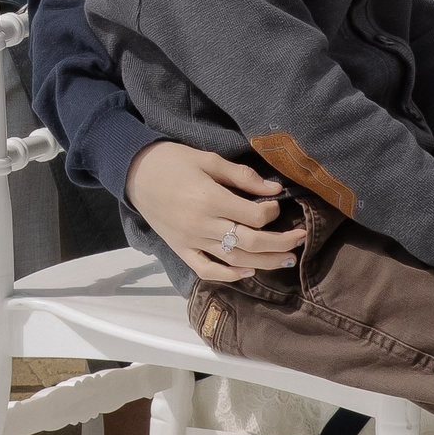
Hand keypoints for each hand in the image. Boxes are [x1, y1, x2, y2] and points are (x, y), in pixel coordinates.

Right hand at [123, 140, 303, 281]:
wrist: (133, 171)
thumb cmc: (171, 160)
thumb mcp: (207, 158)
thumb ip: (241, 176)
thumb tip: (275, 189)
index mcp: (209, 198)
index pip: (255, 216)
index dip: (273, 212)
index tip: (277, 204)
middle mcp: (201, 224)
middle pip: (251, 243)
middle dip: (281, 242)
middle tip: (301, 238)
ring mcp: (190, 240)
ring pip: (236, 260)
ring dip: (266, 262)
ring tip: (286, 259)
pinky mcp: (180, 249)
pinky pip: (207, 270)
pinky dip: (229, 275)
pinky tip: (248, 271)